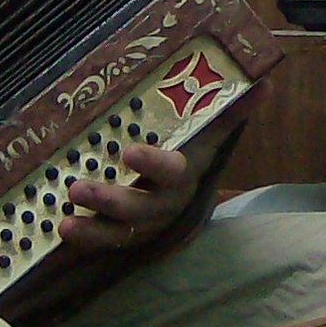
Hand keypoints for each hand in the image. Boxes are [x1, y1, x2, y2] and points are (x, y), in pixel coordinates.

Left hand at [58, 120, 237, 252]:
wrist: (183, 203)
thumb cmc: (187, 159)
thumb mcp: (206, 137)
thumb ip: (227, 111)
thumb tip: (264, 80)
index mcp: (181, 177)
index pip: (173, 172)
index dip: (154, 165)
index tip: (130, 151)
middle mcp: (162, 205)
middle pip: (140, 209)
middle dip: (109, 200)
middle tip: (79, 187)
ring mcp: (140, 225)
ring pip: (118, 232)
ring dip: (91, 228)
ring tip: (65, 218)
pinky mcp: (120, 237)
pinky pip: (101, 245)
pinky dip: (81, 241)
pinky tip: (61, 230)